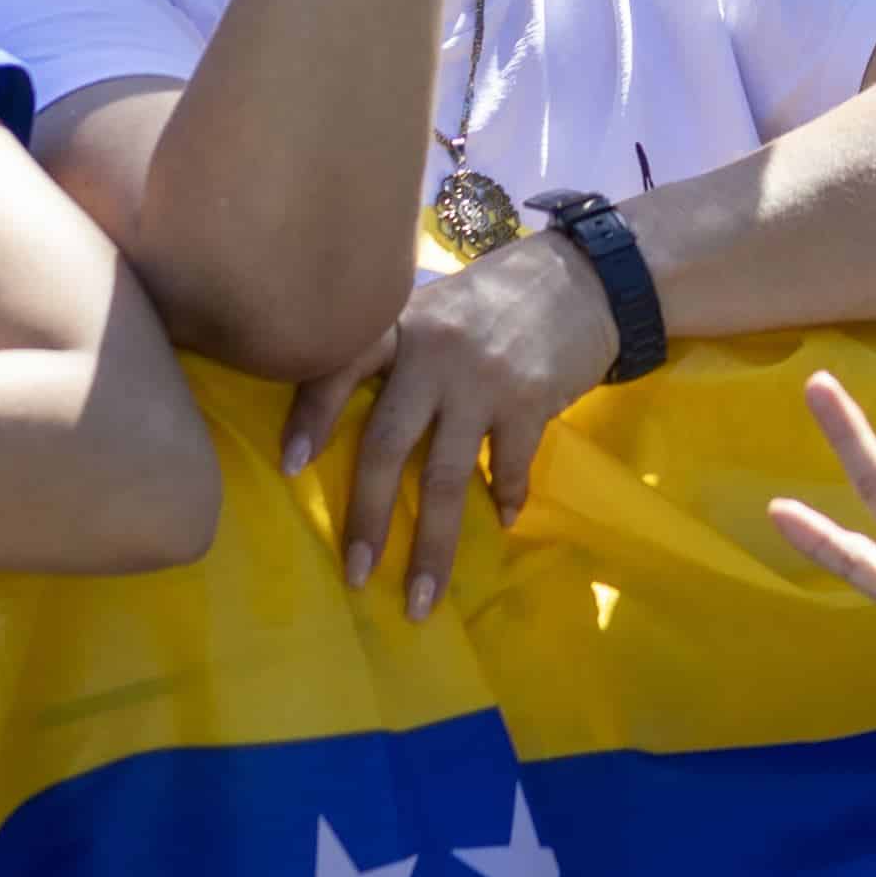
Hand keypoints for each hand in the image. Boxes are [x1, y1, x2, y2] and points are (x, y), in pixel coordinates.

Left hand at [281, 225, 618, 620]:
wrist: (585, 279)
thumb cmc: (497, 298)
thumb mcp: (436, 307)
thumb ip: (397, 350)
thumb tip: (345, 422)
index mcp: (403, 325)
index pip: (342, 365)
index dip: (312, 414)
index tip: (290, 467)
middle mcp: (434, 352)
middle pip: (386, 444)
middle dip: (366, 517)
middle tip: (354, 573)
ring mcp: (483, 379)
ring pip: (444, 477)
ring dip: (432, 546)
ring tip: (420, 598)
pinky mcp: (530, 400)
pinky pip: (506, 467)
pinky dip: (504, 498)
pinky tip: (503, 519)